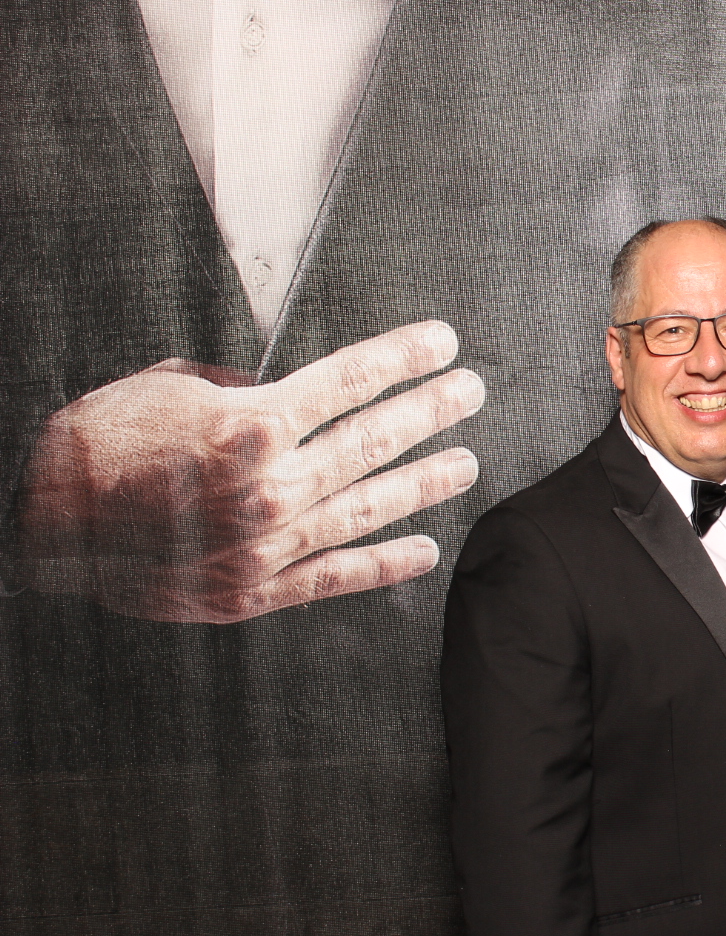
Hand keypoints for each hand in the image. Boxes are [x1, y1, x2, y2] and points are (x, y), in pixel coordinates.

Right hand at [13, 321, 483, 622]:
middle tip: (471, 393)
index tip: (443, 344)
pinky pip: (336, 577)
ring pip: (368, 509)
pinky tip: (425, 550)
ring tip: (465, 465)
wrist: (41, 522)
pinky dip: (385, 565)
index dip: (404, 359)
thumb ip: (242, 389)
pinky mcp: (255, 592)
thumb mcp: (169, 388)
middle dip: (430, 412)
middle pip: (373, 441)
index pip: (349, 382)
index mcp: (250, 426)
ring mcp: (267, 544)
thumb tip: (290, 393)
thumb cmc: (99, 446)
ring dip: (424, 484)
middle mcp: (269, 486)